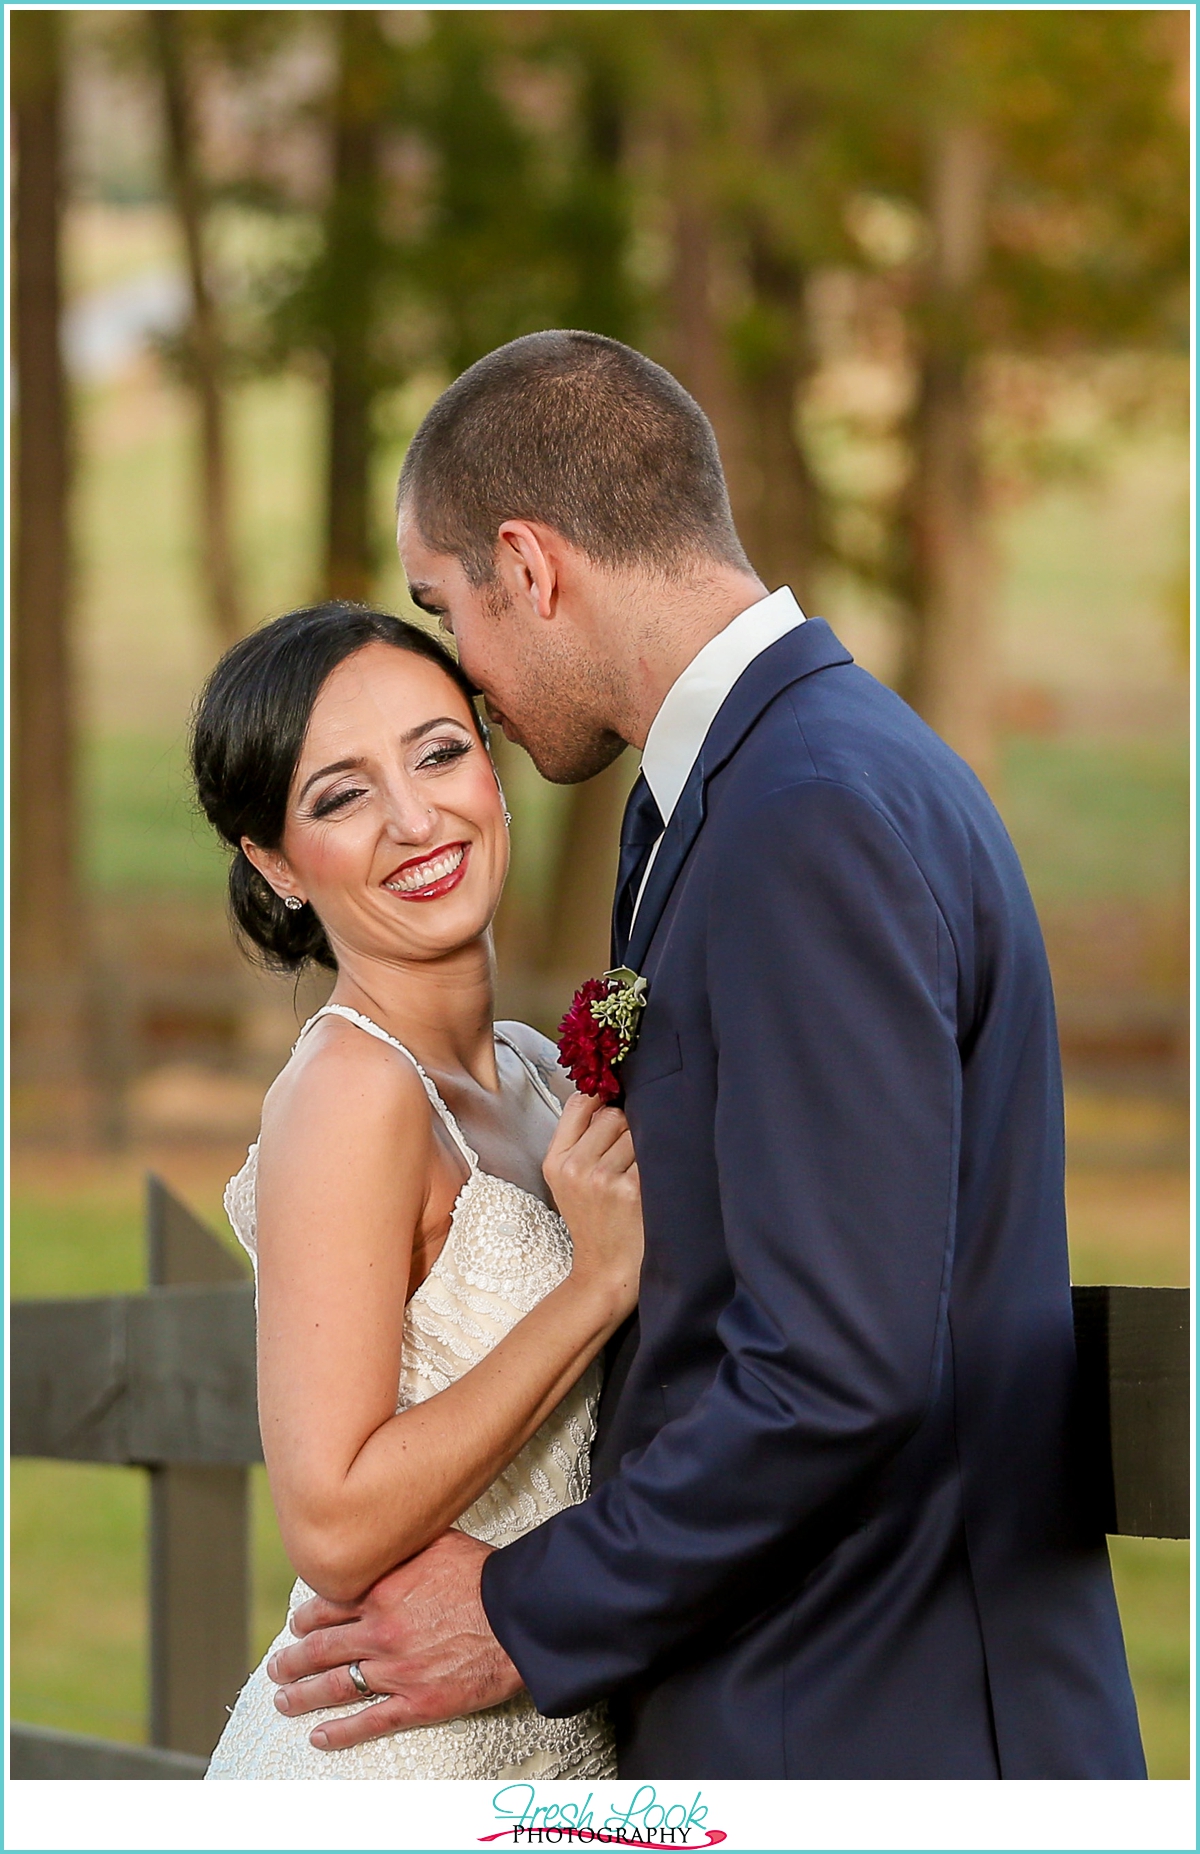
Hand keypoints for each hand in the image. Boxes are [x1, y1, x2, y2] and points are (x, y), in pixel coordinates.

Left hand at [267, 1529, 522, 1750]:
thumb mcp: (439, 1542)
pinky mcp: (418, 1702)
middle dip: (292, 1660)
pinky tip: (320, 1737)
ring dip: (303, 1696)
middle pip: (320, 1648)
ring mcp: (396, 1670)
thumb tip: (386, 1533)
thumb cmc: (485, 1576)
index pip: (327, 1607)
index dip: (306, 1618)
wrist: (519, 1615)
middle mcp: (380, 1632)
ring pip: (335, 1686)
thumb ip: (404, 1546)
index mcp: (382, 1591)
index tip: (296, 1625)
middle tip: (277, 1667)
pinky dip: (340, 1732)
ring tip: (284, 1701)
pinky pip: (370, 1721)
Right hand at [543, 1093, 642, 1315]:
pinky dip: (658, 1163)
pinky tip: (652, 1182)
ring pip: (635, 1131)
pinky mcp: (631, 1190)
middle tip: (629, 1156)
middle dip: (627, 1128)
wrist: (606, 1271)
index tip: (614, 1110)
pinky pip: (652, 1154)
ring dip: (644, 1146)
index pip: (579, 1104)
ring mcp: (602, 1179)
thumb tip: (606, 1095)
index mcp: (555, 1161)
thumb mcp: (567, 1182)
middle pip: (612, 1115)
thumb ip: (578, 1140)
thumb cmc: (594, 1222)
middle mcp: (574, 1168)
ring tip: (639, 1172)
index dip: (602, 1101)